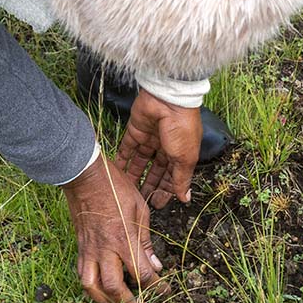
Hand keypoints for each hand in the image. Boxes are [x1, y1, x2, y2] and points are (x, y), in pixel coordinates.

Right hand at [62, 153, 165, 302]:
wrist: (84, 176)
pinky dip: (92, 288)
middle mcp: (105, 250)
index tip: (164, 291)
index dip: (155, 287)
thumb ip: (146, 241)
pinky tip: (101, 290)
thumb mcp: (140, 210)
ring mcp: (89, 250)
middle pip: (115, 289)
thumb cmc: (115, 188)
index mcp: (124, 240)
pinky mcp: (79, 248)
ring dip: (106, 302)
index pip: (142, 274)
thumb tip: (155, 266)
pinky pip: (82, 275)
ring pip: (93, 288)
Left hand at [116, 88, 201, 208]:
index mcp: (181, 153)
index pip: (172, 176)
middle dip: (149, 185)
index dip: (165, 190)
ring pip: (141, 161)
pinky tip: (117, 173)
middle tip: (141, 200)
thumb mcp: (185, 158)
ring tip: (127, 190)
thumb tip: (185, 198)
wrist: (167, 99)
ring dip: (135, 175)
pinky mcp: (135, 131)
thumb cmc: (181, 128)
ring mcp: (150, 138)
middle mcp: (166, 147)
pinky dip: (122, 160)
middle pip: (156, 170)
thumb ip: (182, 179)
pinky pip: (127, 148)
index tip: (158, 204)